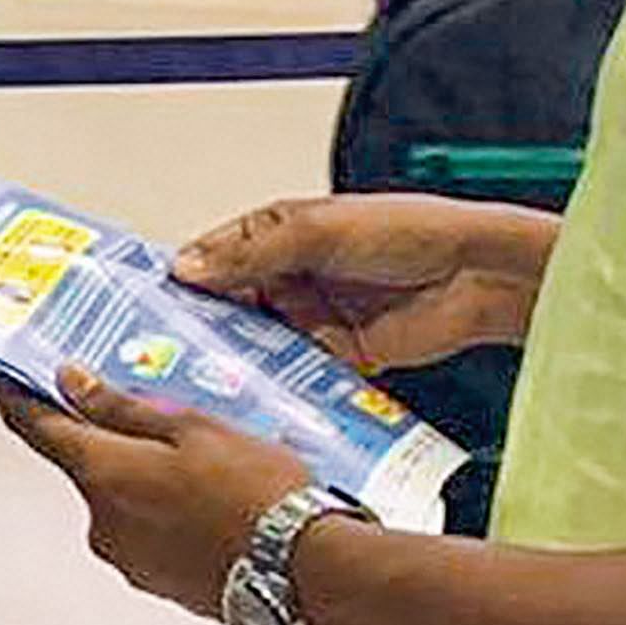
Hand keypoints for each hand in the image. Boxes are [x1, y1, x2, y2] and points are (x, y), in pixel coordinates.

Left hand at [0, 367, 321, 623]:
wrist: (308, 577)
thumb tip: (70, 382)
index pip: (34, 426)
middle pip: (88, 465)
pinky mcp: (157, 583)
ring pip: (123, 500)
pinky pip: (148, 532)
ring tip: (211, 465)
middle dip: (113, 440)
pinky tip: (215, 502)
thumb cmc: (259, 497)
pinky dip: (167, 512)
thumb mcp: (194, 430)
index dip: (11, 394)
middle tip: (160, 416)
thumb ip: (123, 408)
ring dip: (148, 479)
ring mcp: (128, 559)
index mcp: (101, 474)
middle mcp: (101, 522)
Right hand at [174, 193, 557, 370]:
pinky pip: (296, 373)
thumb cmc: (412, 231)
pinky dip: (276, 383)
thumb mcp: (318, 230)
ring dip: (236, 358)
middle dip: (202, 325)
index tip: (146, 300)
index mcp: (282, 234)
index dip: (183, 277)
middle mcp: (294, 276)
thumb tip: (190, 266)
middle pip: (230, 304)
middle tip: (163, 347)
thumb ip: (251, 253)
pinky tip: (253, 394)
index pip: (216, 256)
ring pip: (258, 343)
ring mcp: (315, 317)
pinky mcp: (339, 356)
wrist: (479, 277)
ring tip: (200, 375)